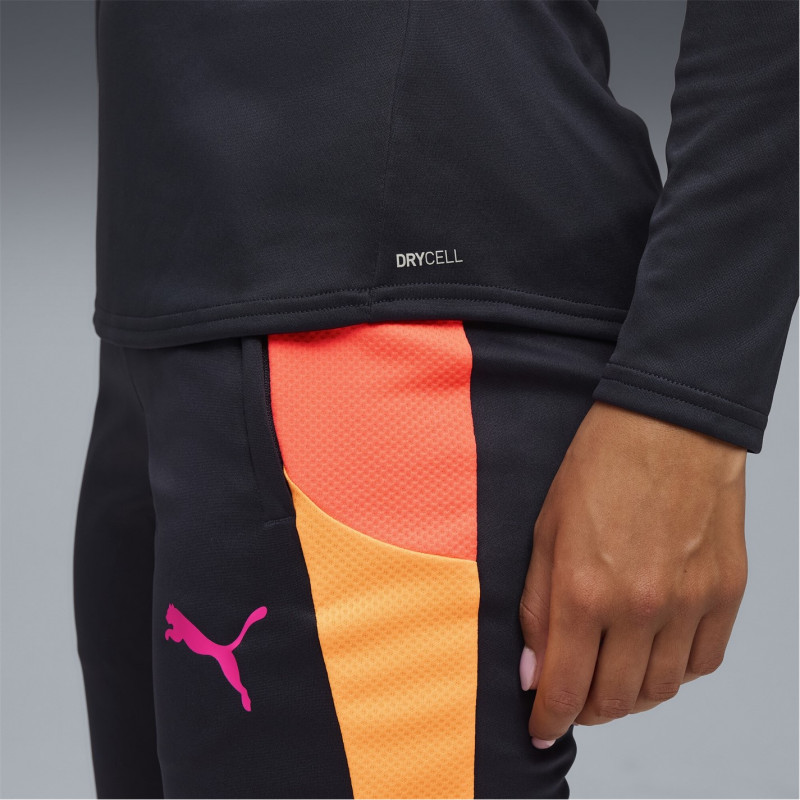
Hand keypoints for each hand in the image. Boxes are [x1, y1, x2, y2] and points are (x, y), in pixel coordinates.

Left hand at [518, 400, 747, 747]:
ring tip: (611, 674)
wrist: (669, 424)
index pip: (566, 688)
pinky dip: (675, 670)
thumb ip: (537, 605)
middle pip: (615, 700)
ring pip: (662, 689)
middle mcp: (641, 607)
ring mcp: (691, 602)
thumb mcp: (545, 530)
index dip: (550, 718)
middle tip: (573, 697)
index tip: (542, 728)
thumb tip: (534, 671)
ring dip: (630, 695)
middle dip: (587, 710)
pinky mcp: (726, 593)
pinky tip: (654, 649)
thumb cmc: (600, 465)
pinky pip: (703, 662)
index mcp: (586, 589)